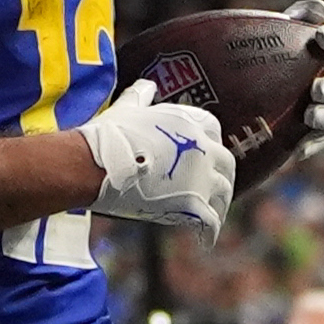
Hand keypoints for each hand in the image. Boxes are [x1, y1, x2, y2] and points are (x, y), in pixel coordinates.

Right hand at [82, 79, 235, 234]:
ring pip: (225, 191)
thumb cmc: (109, 136)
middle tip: (217, 184)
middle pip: (227, 161)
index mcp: (189, 121)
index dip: (210, 141)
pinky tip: (206, 238)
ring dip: (221, 202)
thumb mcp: (127, 108)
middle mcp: (203, 147)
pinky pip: (211, 220)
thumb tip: (147, 85)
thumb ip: (141, 96)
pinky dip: (210, 230)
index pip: (213, 128)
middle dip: (223, 173)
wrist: (97, 166)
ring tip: (215, 212)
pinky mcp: (193, 204)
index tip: (205, 152)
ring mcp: (201, 177)